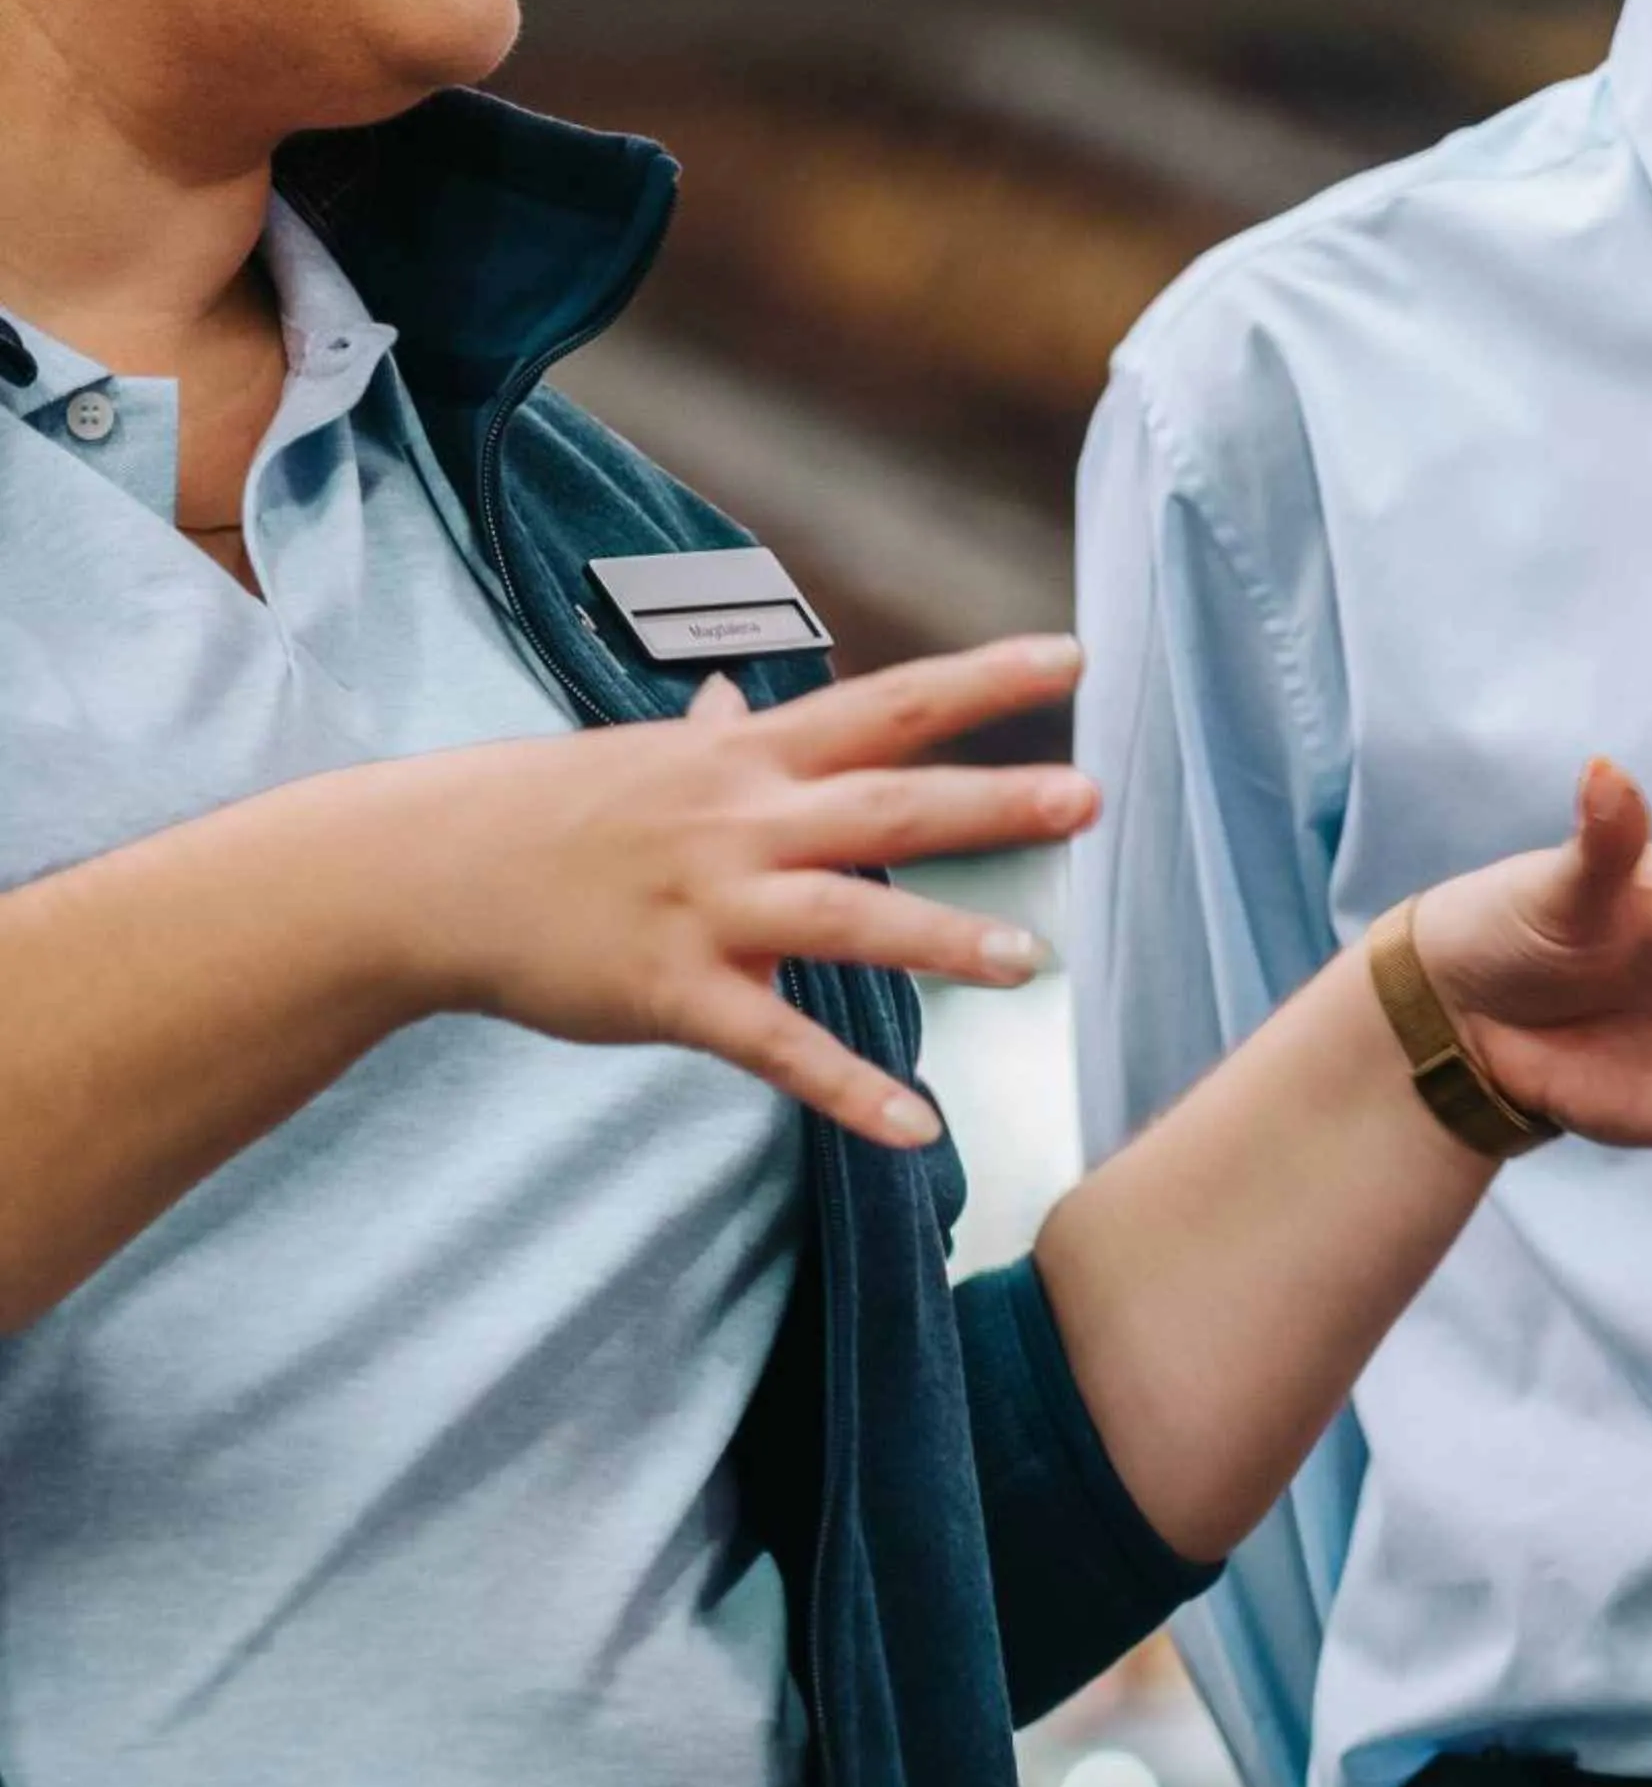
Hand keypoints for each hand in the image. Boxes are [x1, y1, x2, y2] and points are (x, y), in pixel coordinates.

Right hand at [382, 633, 1095, 1148]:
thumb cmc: (549, 813)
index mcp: (748, 756)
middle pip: (886, 803)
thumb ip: (716, 735)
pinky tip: (915, 1127)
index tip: (1074, 659)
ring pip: (843, 916)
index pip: (886, 705)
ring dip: (939, 939)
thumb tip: (738, 689)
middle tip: (1088, 799)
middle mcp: (741, 820)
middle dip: (989, 802)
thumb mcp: (646, 756)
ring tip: (1028, 961)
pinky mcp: (672, 991)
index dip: (982, 683)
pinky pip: (775, 1045)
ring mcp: (708, 906)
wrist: (428, 871)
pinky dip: (847, 1090)